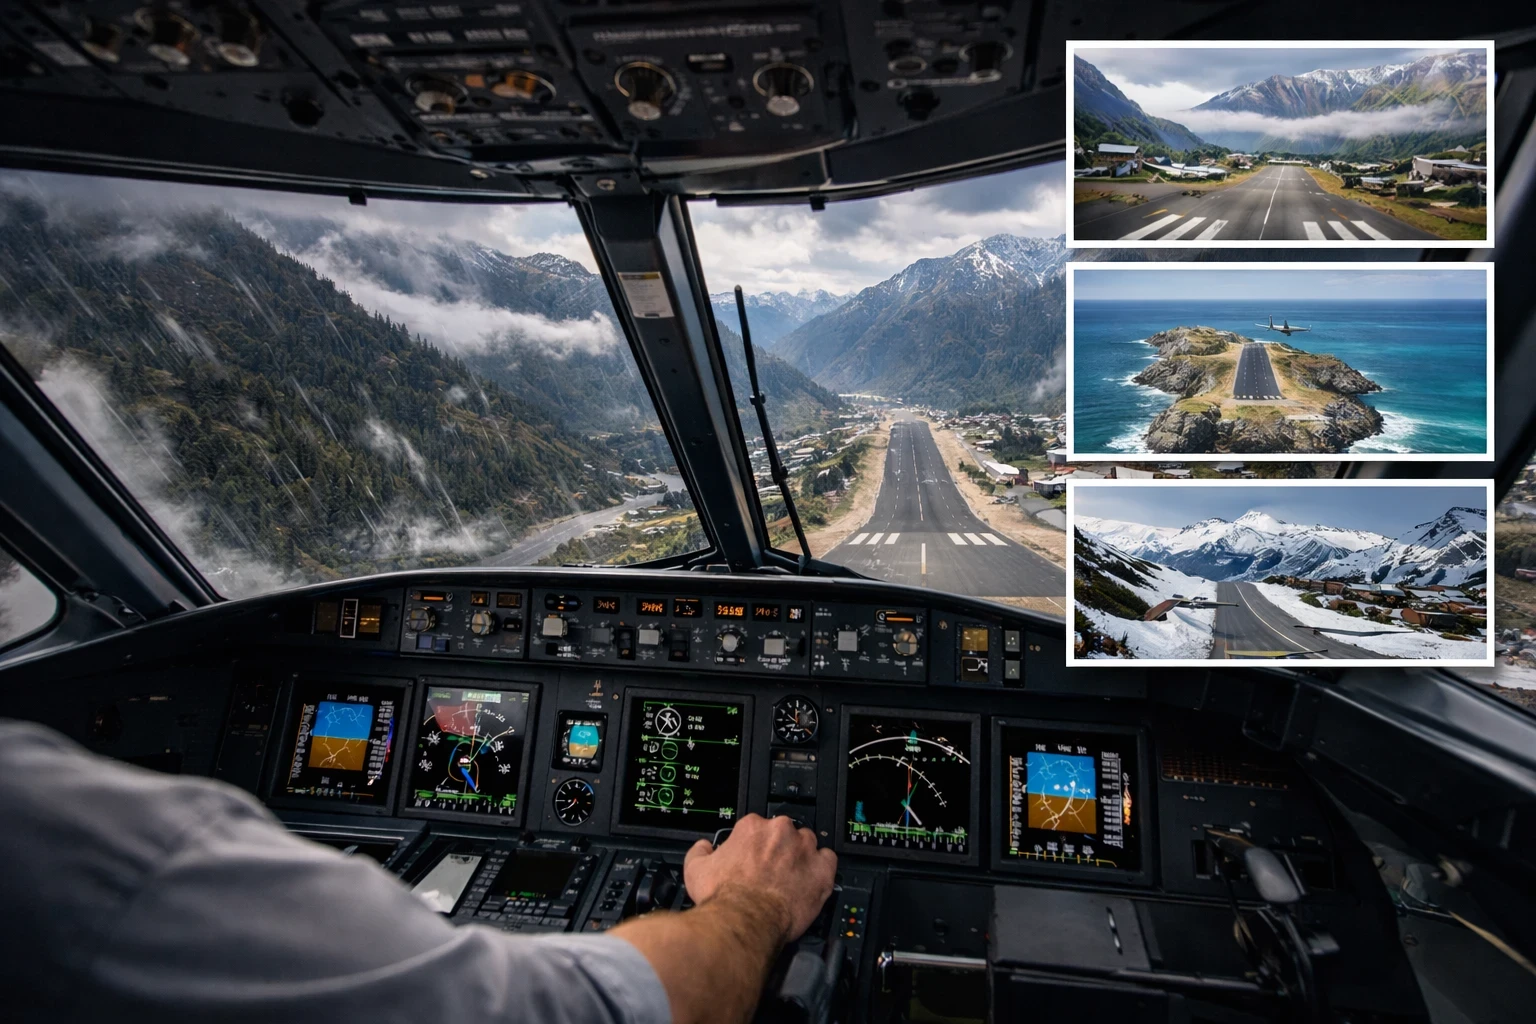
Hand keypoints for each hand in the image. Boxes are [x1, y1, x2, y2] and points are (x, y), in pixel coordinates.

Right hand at [683, 813, 836, 943]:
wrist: (744, 922)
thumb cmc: (724, 898)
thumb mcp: (695, 870)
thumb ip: (699, 851)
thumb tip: (703, 847)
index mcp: (752, 828)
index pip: (757, 827)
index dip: (755, 845)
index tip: (753, 858)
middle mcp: (780, 832)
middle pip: (783, 832)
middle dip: (778, 849)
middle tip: (770, 871)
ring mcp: (803, 850)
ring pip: (807, 844)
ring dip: (800, 857)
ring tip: (791, 878)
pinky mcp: (821, 870)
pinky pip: (828, 860)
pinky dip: (822, 869)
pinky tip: (811, 880)